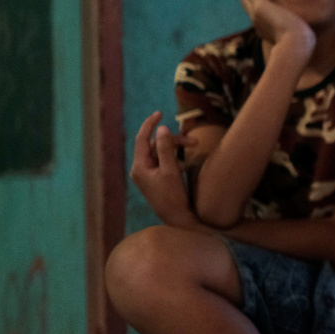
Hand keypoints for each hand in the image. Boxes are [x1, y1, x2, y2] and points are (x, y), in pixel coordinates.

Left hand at [129, 111, 201, 228]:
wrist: (178, 220)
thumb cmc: (174, 197)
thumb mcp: (171, 171)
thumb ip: (166, 149)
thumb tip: (162, 129)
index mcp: (139, 167)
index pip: (142, 139)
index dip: (150, 124)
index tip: (160, 113)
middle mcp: (140, 170)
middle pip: (155, 146)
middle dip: (173, 140)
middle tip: (194, 141)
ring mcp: (148, 176)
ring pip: (161, 153)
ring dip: (176, 149)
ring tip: (195, 148)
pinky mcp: (156, 181)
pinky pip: (164, 162)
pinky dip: (175, 158)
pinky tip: (186, 164)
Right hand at [235, 0, 314, 50]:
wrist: (294, 44)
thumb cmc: (299, 42)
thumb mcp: (295, 35)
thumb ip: (294, 30)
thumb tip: (305, 31)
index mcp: (263, 27)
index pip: (255, 11)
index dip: (252, 1)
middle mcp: (256, 20)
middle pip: (246, 2)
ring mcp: (255, 12)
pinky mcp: (259, 6)